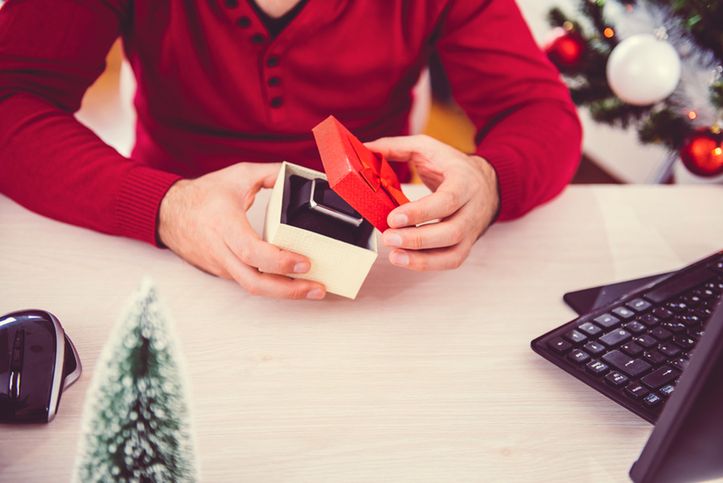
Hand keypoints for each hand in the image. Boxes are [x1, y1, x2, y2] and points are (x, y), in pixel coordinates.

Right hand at [158, 163, 325, 299]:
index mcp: (225, 224)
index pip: (251, 251)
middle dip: (289, 289)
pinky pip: (251, 283)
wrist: (169, 213)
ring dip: (285, 292)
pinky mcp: (225, 273)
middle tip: (317, 287)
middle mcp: (221, 250)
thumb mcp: (238, 176)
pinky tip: (294, 284)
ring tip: (313, 289)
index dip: (279, 261)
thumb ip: (270, 174)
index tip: (304, 262)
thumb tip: (297, 176)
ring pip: (254, 287)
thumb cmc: (202, 196)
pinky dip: (274, 287)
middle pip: (255, 281)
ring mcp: (222, 265)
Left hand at [365, 135, 498, 270]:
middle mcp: (472, 209)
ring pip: (452, 253)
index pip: (447, 201)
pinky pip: (450, 262)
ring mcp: (471, 231)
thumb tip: (366, 150)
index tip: (394, 218)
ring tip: (394, 255)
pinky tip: (405, 260)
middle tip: (389, 237)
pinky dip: (427, 265)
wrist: (486, 183)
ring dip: (421, 258)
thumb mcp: (428, 148)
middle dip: (417, 239)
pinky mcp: (465, 245)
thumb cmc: (453, 167)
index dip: (420, 212)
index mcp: (464, 182)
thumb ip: (397, 147)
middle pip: (451, 231)